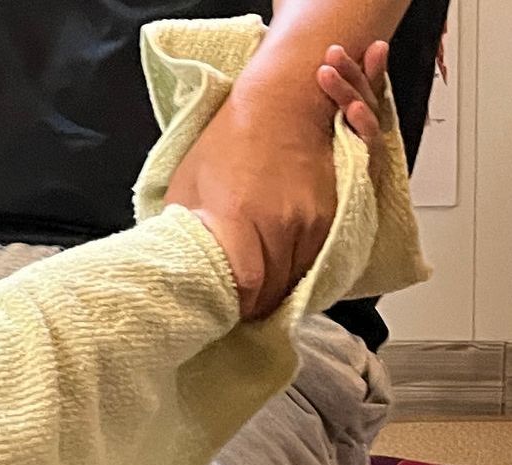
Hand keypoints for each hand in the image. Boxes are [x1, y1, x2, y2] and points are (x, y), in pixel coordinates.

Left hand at [167, 41, 388, 319]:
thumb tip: (180, 267)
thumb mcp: (188, 186)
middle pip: (273, 290)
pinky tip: (278, 270)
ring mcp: (311, 220)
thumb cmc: (226, 141)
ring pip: (298, 278)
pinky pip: (315, 260)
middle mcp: (281, 223)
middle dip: (254, 306)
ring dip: (278, 290)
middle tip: (235, 311)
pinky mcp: (331, 215)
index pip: (244, 289)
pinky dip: (297, 270)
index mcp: (239, 217)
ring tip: (255, 294)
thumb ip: (188, 232)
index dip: (234, 309)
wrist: (281, 103)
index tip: (222, 314)